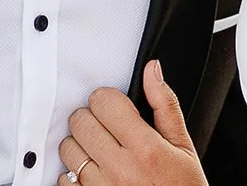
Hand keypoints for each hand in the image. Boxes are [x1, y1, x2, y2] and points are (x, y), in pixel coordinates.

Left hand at [59, 61, 204, 185]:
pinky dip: (73, 175)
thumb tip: (152, 71)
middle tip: (106, 128)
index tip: (114, 107)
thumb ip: (164, 105)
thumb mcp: (183, 147)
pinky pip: (63, 179)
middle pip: (81, 121)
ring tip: (100, 151)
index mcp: (145, 148)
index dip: (108, 99)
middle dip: (91, 118)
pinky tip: (93, 174)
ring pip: (68, 148)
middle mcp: (120, 168)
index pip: (104, 102)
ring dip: (80, 145)